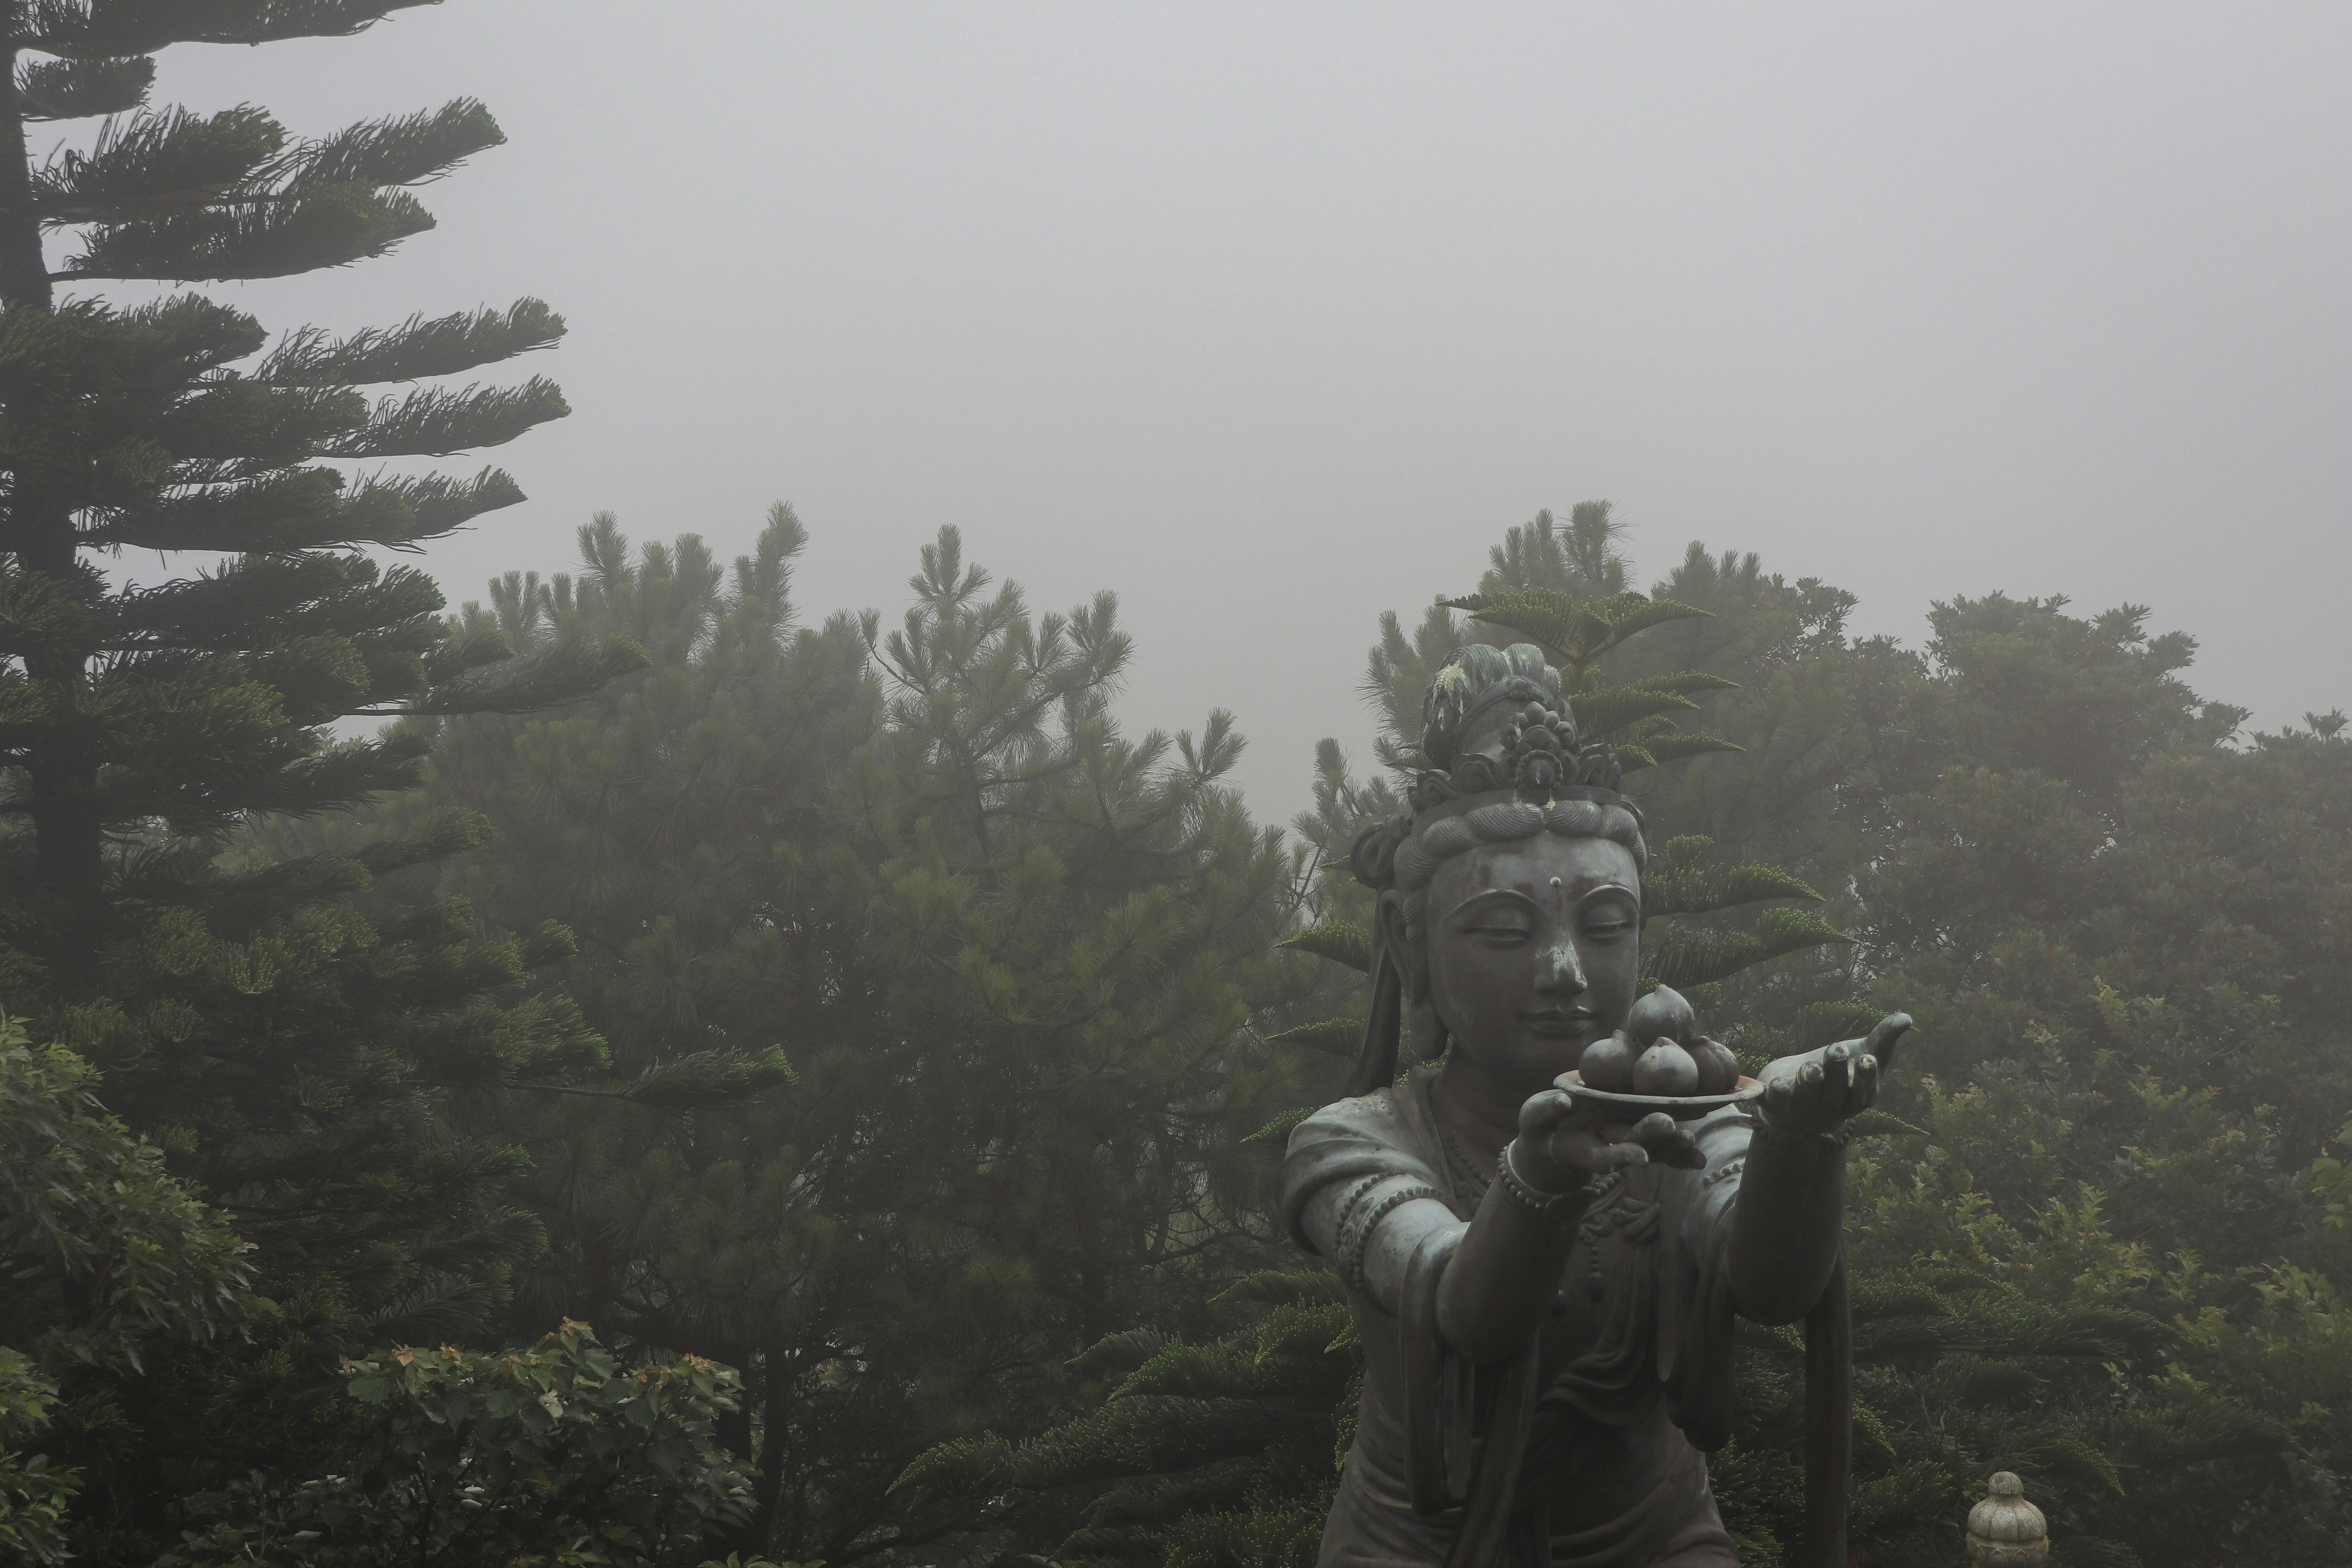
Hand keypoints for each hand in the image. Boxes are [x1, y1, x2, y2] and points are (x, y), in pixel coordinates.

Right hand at [1515, 1084, 1705, 1191]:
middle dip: (1652, 1138)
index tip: (1640, 1157)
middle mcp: (1607, 1147)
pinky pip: (1658, 1143)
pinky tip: (1697, 1157)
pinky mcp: (1633, 1135)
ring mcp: (1622, 1142)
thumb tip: (1562, 1103)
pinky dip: (1676, 1152)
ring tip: (1690, 1140)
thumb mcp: (1535, 1118)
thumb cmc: (1541, 1125)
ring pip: (1650, 1146)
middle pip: (1631, 1145)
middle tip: (1672, 1127)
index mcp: (1583, 1148)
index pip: (1604, 1156)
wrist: (1553, 1136)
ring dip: (1671, 1146)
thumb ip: (1546, 1111)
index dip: (1622, 1156)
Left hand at [1754, 1012, 1912, 1136]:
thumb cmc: (1838, 1073)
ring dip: (1809, 1081)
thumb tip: (1907, 1018)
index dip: (1865, 1078)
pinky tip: (1778, 1083)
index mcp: (1854, 1099)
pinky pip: (1776, 1103)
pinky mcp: (1776, 1106)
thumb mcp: (1861, 1054)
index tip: (1867, 1059)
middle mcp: (1829, 1108)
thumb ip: (1883, 1038)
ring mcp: (1802, 1110)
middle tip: (1837, 1048)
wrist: (1797, 1094)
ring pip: (1806, 1097)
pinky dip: (1777, 1094)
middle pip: (1835, 1092)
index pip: (1864, 1094)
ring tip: (1812, 1066)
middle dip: (1836, 1070)